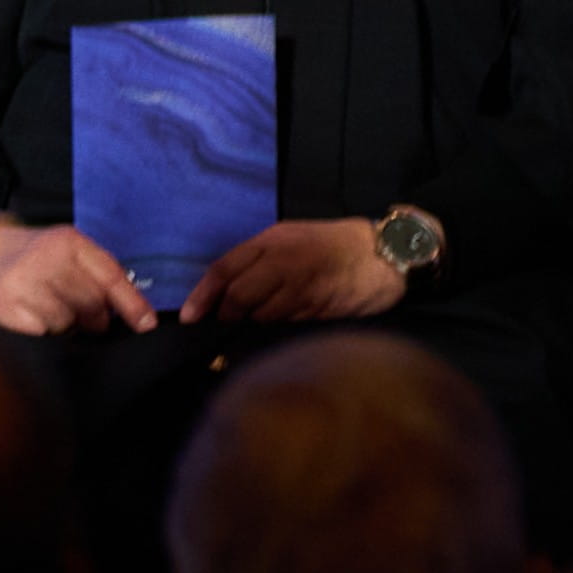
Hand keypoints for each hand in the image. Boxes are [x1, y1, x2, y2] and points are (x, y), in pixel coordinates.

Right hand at [0, 219, 158, 335]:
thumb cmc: (25, 260)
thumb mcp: (61, 252)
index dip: (132, 305)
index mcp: (66, 241)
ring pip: (69, 323)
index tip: (147, 325)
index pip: (111, 277)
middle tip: (72, 310)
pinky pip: (44, 335)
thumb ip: (94, 274)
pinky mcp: (5, 308)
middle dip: (91, 316)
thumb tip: (135, 316)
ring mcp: (23, 284)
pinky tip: (29, 319)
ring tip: (44, 311)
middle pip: (94, 305)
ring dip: (63, 326)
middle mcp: (46, 258)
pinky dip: (42, 334)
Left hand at [181, 217, 406, 327]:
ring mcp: (304, 289)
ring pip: (263, 316)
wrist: (384, 254)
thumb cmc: (330, 244)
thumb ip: (258, 259)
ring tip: (249, 331)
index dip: (202, 295)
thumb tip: (226, 291)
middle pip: (240, 297)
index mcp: (271, 242)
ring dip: (252, 327)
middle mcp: (284, 264)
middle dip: (226, 317)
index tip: (188, 317)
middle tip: (221, 328)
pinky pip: (289, 326)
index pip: (224, 269)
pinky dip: (278, 332)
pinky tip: (277, 333)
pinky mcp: (323, 310)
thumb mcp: (288, 238)